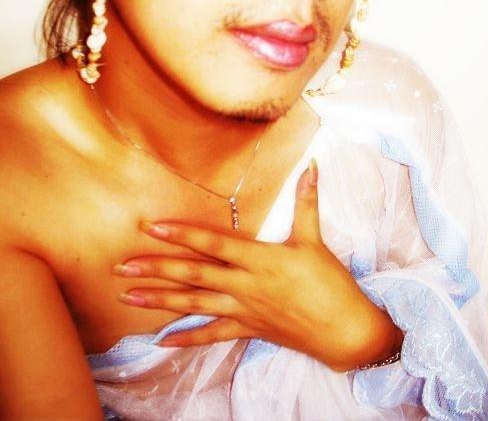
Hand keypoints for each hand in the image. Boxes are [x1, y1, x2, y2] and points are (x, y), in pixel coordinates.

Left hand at [113, 159, 398, 370]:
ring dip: (160, 301)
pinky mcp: (248, 329)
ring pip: (195, 305)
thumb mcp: (315, 239)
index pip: (214, 244)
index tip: (153, 227)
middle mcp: (245, 285)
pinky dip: (188, 339)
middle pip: (194, 276)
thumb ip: (307, 200)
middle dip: (157, 269)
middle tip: (122, 266)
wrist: (345, 331)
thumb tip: (313, 165)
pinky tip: (162, 342)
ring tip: (128, 297)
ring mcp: (243, 310)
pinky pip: (213, 335)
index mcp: (260, 259)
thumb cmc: (330, 283)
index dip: (183, 234)